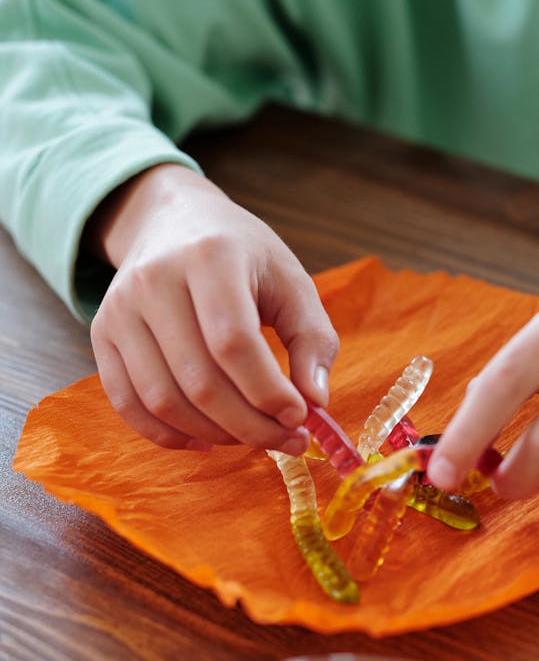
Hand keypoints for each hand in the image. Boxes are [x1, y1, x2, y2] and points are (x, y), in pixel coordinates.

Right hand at [87, 164, 338, 450]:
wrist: (172, 220)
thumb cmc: (243, 256)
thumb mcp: (292, 281)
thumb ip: (313, 339)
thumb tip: (315, 401)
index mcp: (210, 256)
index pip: (233, 341)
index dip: (268, 392)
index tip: (300, 417)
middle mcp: (155, 279)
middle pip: (199, 380)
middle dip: (250, 425)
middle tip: (287, 440)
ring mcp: (121, 307)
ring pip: (163, 399)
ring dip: (215, 434)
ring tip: (252, 436)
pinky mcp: (102, 332)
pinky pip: (128, 403)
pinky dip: (168, 435)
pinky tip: (206, 440)